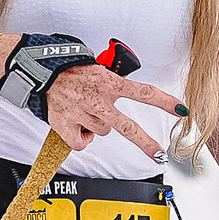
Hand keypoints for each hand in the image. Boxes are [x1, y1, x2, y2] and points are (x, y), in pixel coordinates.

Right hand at [43, 60, 188, 160]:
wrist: (36, 72)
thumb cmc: (67, 68)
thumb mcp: (96, 65)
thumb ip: (112, 80)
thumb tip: (125, 87)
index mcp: (109, 82)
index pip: (144, 92)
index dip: (164, 102)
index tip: (181, 110)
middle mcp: (98, 101)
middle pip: (128, 128)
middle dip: (146, 143)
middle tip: (160, 154)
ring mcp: (82, 115)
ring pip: (102, 132)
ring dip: (96, 126)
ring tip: (84, 110)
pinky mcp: (66, 126)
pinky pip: (82, 143)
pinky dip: (80, 138)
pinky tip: (75, 124)